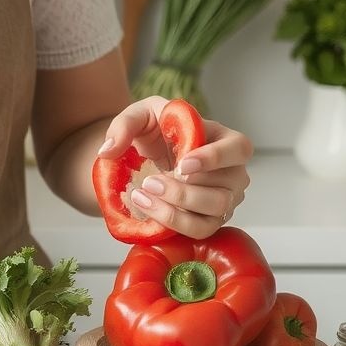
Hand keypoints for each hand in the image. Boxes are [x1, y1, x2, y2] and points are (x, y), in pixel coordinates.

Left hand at [97, 96, 252, 239]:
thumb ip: (124, 125)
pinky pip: (200, 230)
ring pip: (214, 213)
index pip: (238, 148)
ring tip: (143, 196)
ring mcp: (226, 198)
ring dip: (176, 210)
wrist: (149, 155)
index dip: (214, 158)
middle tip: (150, 183)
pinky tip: (150, 209)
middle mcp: (233, 172)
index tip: (182, 164)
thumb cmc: (157, 131)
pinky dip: (174, 223)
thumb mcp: (140, 116)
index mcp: (226, 139)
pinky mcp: (210, 219)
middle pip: (225, 190)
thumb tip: (108, 151)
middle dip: (184, 191)